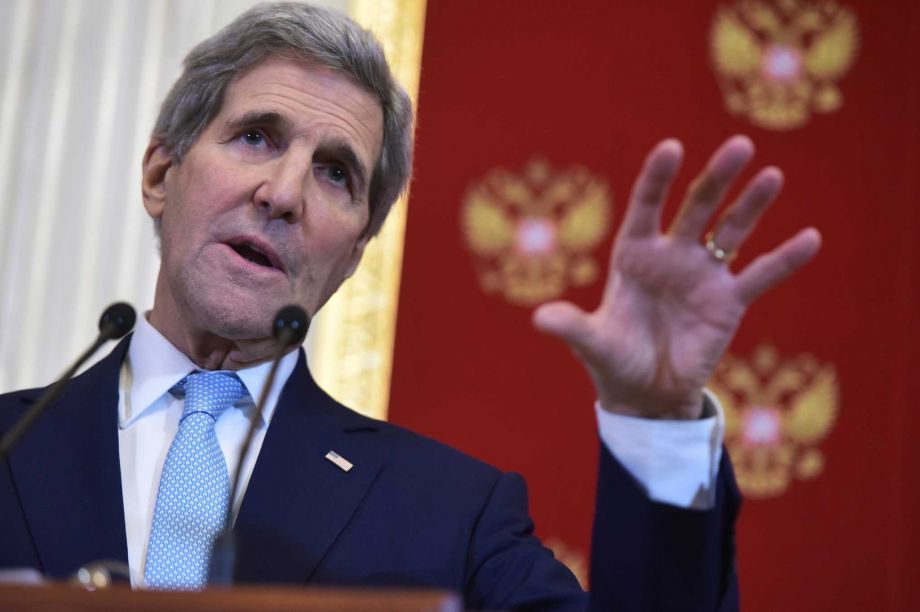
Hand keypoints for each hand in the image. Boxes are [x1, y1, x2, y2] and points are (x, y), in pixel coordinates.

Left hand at [533, 135, 820, 419]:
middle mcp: (670, 256)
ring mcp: (702, 275)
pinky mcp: (728, 301)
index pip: (645, 208)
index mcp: (632, 255)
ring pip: (730, 231)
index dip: (656, 179)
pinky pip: (760, 276)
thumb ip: (571, 327)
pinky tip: (810, 238)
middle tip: (738, 147)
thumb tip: (540, 319)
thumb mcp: (591, 344)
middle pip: (695, 207)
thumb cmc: (613, 359)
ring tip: (772, 175)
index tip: (671, 148)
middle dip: (715, 179)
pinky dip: (783, 260)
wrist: (644, 391)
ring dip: (751, 205)